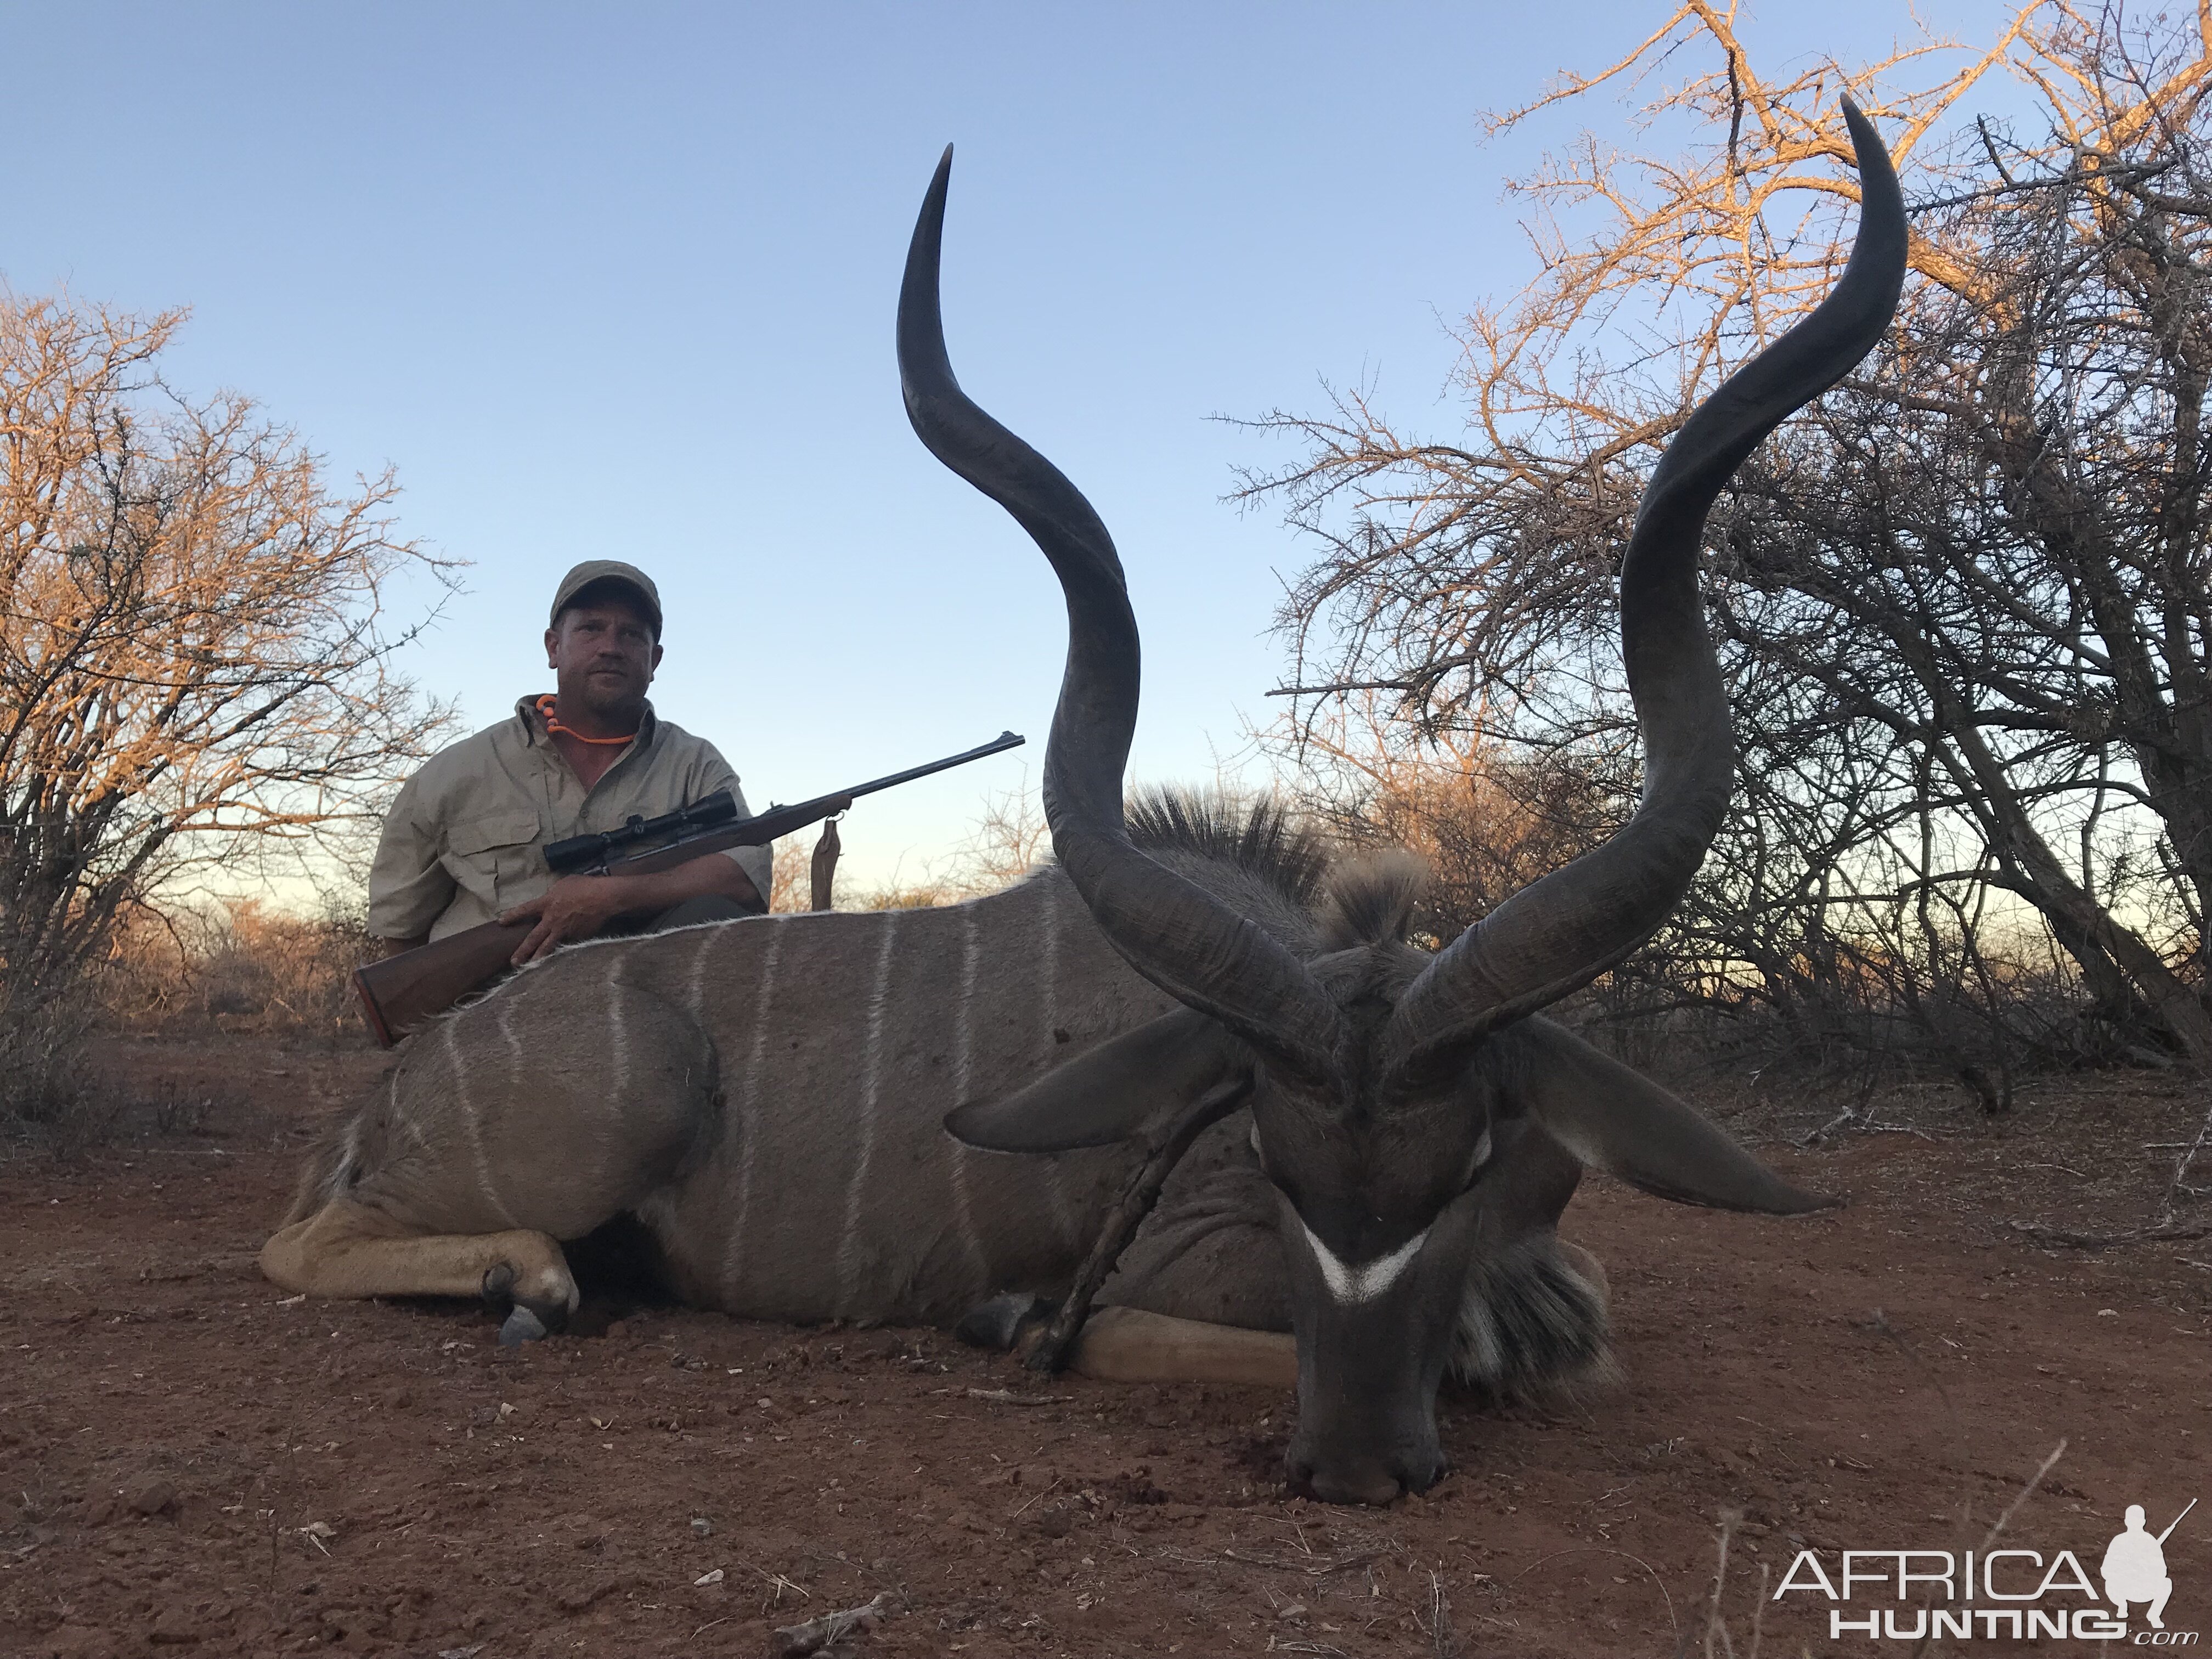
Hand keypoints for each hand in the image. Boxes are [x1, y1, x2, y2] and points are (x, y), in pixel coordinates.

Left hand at [500, 875, 636, 964]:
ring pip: (549, 948)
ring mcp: (564, 931)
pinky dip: (563, 951)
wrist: (603, 897)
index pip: (524, 910)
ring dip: (539, 959)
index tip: (501, 923)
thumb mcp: (563, 884)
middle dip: (523, 951)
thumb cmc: (584, 886)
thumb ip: (553, 893)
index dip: (512, 916)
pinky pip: (568, 945)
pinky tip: (560, 959)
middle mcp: (552, 920)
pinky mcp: (577, 937)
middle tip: (513, 962)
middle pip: (533, 938)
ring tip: (531, 968)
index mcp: (547, 903)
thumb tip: (551, 898)